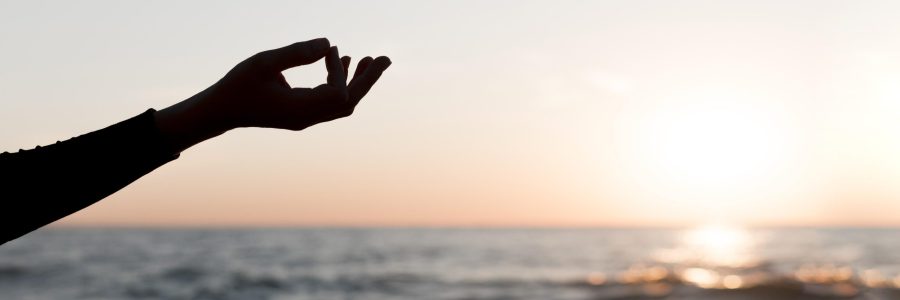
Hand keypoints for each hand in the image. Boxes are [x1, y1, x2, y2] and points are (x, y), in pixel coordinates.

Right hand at [155, 38, 391, 151]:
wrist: (219, 112)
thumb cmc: (237, 85)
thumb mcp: (264, 62)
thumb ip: (296, 53)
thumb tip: (329, 43)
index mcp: (299, 110)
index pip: (338, 95)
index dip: (341, 72)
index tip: (331, 50)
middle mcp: (307, 118)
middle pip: (348, 104)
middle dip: (368, 80)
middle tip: (385, 58)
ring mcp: (305, 119)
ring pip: (341, 104)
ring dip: (356, 82)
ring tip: (369, 59)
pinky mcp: (301, 114)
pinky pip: (330, 102)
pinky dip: (339, 83)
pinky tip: (341, 61)